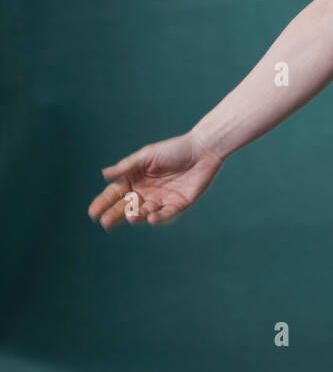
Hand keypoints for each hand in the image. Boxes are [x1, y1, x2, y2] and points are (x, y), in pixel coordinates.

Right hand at [87, 130, 224, 229]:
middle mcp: (146, 192)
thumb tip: (104, 174)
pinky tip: (151, 218)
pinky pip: (165, 214)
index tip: (92, 212)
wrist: (202, 150)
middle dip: (115, 214)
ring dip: (137, 216)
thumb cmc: (173, 149)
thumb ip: (127, 166)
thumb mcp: (147, 155)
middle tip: (105, 222)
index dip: (103, 202)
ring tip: (130, 216)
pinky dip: (158, 218)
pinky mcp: (177, 205)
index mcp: (135, 178)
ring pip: (144, 212)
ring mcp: (161, 200)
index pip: (115, 193)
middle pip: (127, 206)